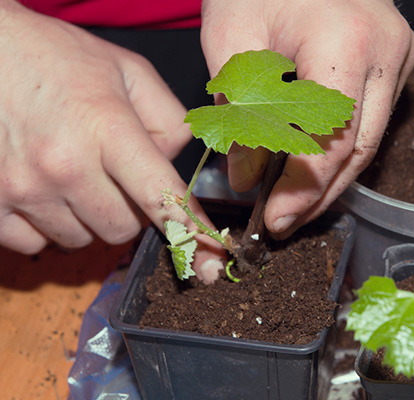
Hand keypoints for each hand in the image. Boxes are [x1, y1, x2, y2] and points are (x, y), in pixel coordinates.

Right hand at [0, 2, 225, 280]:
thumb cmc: (55, 58)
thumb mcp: (127, 71)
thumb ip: (168, 119)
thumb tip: (176, 165)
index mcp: (107, 127)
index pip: (160, 196)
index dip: (190, 229)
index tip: (209, 257)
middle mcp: (65, 166)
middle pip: (124, 229)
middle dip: (129, 209)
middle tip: (112, 175)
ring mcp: (24, 190)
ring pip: (83, 240)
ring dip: (87, 217)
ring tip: (71, 174)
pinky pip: (36, 244)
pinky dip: (46, 225)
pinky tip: (42, 189)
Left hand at [201, 0, 413, 238]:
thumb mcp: (232, 42)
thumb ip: (242, 117)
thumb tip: (249, 180)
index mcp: (346, 43)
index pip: (329, 142)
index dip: (302, 190)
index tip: (274, 219)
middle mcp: (388, 51)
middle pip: (359, 151)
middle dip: (320, 195)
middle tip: (285, 224)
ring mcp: (401, 54)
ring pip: (371, 140)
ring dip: (333, 178)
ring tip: (297, 205)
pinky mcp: (399, 59)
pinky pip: (374, 118)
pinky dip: (343, 148)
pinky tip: (314, 168)